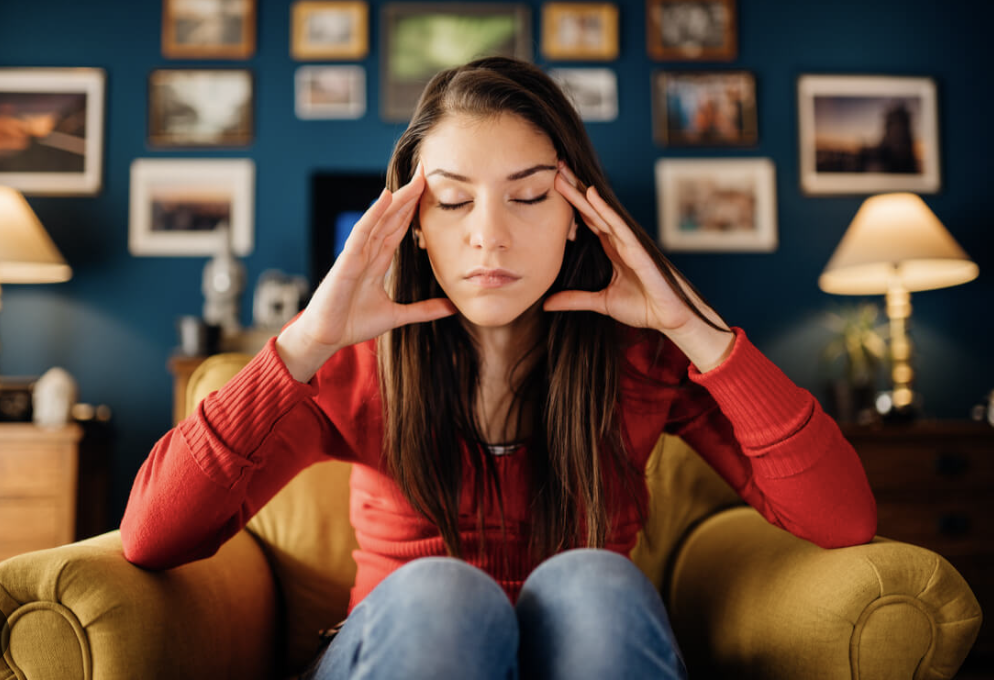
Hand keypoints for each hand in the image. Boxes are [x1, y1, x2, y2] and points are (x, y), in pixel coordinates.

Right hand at [278, 163, 456, 380]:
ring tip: (414, 179)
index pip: (399, 228)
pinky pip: (361, 233)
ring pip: (379, 219)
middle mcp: (367, 252)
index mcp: (378, 261)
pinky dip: (373, 214)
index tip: (430, 191)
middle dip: (409, 196)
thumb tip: (453, 307)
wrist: (326, 338)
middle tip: (426, 171)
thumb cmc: (352, 324)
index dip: (414, 209)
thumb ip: (424, 310)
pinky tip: (385, 197)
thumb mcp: (397, 316)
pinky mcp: (346, 261)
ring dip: (396, 199)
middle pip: (391, 217)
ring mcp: (356, 254)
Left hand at [545, 162, 732, 371]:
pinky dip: (604, 208)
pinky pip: (617, 224)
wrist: (668, 317)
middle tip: (555, 166)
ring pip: (600, 211)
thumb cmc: (642, 307)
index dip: (571, 203)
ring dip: (581, 192)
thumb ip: (574, 299)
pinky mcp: (636, 248)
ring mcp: (627, 241)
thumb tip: (546, 303)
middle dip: (573, 189)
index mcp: (611, 248)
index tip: (553, 186)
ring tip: (563, 172)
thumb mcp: (600, 302)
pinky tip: (591, 193)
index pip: (587, 220)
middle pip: (591, 209)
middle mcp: (618, 240)